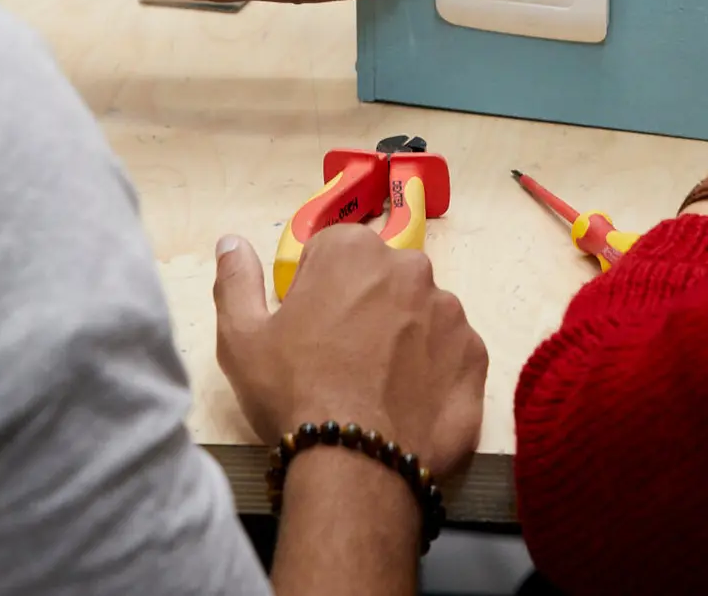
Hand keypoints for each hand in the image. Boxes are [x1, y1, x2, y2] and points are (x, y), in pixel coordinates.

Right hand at [214, 227, 488, 478]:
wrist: (358, 465)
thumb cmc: (294, 394)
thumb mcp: (242, 338)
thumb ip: (236, 280)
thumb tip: (232, 243)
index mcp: (352, 251)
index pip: (333, 251)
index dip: (317, 288)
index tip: (309, 325)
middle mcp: (409, 269)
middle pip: (382, 278)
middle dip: (364, 306)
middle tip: (339, 359)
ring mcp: (450, 312)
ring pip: (419, 315)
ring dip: (402, 338)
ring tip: (375, 387)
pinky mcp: (475, 355)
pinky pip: (450, 353)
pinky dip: (432, 372)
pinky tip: (404, 404)